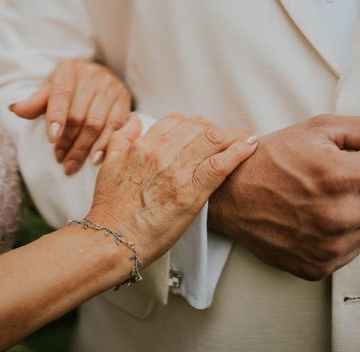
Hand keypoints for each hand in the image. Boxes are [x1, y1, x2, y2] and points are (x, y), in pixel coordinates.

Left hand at [10, 59, 131, 174]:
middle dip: (68, 141)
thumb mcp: (50, 90)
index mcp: (69, 70)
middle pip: (79, 115)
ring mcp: (111, 86)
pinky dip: (104, 145)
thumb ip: (35, 102)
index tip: (51, 140)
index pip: (62, 96)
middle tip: (60, 160)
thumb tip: (14, 109)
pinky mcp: (124, 98)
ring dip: (83, 148)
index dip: (56, 118)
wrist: (97, 75)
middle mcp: (93, 75)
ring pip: (96, 124)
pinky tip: (95, 159)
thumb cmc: (68, 87)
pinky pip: (116, 126)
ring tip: (72, 164)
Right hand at [87, 114, 257, 265]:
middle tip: (229, 137)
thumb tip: (136, 120)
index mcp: (144, 145)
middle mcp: (162, 153)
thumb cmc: (111, 207)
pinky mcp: (192, 193)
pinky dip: (239, 151)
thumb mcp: (109, 164)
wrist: (114, 239)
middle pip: (199, 127)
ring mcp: (178, 172)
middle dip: (216, 129)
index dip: (195, 124)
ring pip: (213, 140)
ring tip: (246, 139)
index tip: (204, 131)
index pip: (177, 121)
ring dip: (233, 136)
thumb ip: (121, 137)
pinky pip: (220, 164)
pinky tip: (251, 145)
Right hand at [209, 114, 359, 280]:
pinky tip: (313, 220)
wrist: (228, 195)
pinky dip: (339, 235)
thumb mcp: (314, 128)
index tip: (354, 162)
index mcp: (335, 176)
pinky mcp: (318, 266)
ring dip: (355, 212)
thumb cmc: (269, 160)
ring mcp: (326, 245)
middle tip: (334, 180)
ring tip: (320, 200)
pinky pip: (352, 250)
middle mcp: (335, 215)